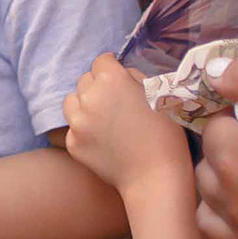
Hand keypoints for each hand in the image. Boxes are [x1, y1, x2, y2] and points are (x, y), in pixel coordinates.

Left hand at [61, 54, 189, 195]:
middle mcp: (89, 97)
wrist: (154, 177)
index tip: (117, 75)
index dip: (111, 67)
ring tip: (102, 118)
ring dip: (84, 104)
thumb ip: (134, 78)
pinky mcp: (72, 143)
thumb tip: (121, 73)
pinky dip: (84, 129)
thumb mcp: (158, 95)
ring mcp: (77, 122)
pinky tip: (101, 139)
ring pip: (72, 101)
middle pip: (85, 80)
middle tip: (114, 101)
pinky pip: (73, 127)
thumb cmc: (165, 135)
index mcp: (112, 80)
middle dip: (98, 86)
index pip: (101, 61)